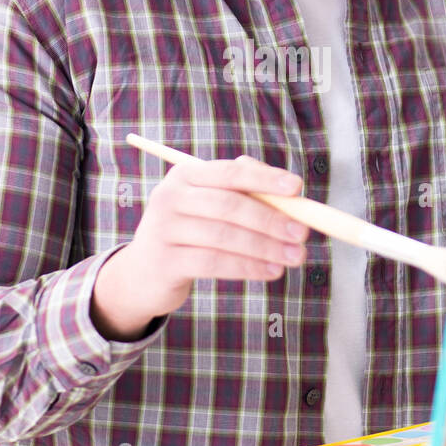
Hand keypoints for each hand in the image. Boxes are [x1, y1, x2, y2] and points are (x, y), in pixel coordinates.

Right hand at [90, 155, 308, 339]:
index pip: (230, 172)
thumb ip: (243, 193)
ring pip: (225, 237)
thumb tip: (290, 192)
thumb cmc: (189, 233)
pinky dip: (248, 268)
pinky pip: (215, 263)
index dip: (265, 178)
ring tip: (294, 257)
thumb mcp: (208, 206)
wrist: (142, 273)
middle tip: (303, 234)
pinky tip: (271, 272)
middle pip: (230, 205)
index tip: (297, 188)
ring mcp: (164, 230)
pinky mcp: (166, 262)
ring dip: (266, 248)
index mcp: (185, 175)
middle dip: (271, 220)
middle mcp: (170, 197)